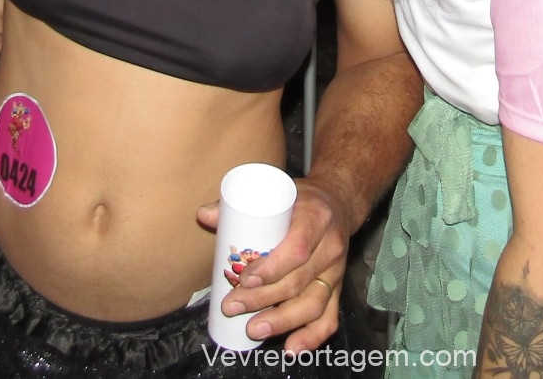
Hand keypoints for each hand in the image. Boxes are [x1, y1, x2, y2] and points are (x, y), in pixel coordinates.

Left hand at [200, 178, 350, 351]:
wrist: (338, 202)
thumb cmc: (301, 200)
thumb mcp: (276, 194)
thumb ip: (239, 204)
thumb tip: (204, 215)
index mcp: (316, 218)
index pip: (297, 249)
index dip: (271, 269)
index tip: (244, 279)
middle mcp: (331, 246)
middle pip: (299, 281)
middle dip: (263, 299)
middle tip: (233, 307)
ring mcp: (335, 270)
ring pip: (313, 303)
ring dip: (282, 321)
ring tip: (253, 329)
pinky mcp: (337, 287)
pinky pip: (329, 317)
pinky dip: (312, 336)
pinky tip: (291, 348)